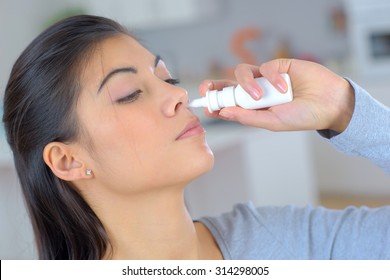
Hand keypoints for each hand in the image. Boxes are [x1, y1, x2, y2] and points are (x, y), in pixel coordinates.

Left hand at [198, 59, 354, 132]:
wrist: (330, 103)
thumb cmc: (303, 117)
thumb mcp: (273, 122)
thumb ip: (248, 117)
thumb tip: (223, 112)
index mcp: (254, 108)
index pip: (229, 104)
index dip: (216, 103)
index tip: (205, 106)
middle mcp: (257, 92)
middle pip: (229, 85)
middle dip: (215, 85)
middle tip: (207, 89)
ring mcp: (266, 79)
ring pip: (243, 73)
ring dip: (246, 84)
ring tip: (259, 96)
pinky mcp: (278, 66)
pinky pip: (265, 67)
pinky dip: (272, 77)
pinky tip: (284, 88)